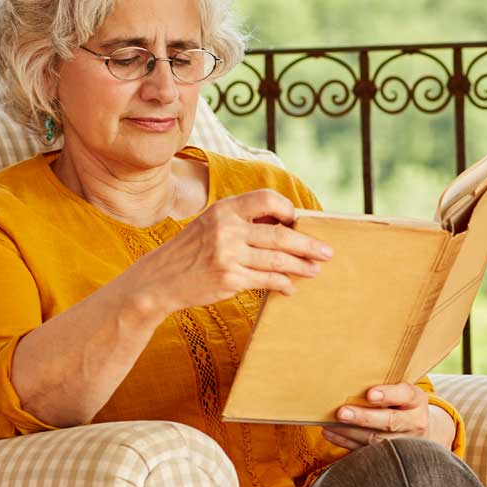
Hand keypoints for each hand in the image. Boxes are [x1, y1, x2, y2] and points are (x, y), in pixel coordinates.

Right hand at [126, 188, 332, 315]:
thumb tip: (288, 224)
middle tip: (327, 252)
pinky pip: (267, 281)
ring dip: (302, 266)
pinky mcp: (229, 279)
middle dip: (309, 244)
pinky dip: (283, 284)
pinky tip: (290, 287)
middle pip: (281, 234)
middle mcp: (226, 229)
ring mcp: (228, 255)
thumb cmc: (191, 250)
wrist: (159, 280)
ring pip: (278, 260)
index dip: (289, 210)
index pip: (267, 199)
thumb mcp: (211, 224)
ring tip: (315, 270)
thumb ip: (243, 221)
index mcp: (224, 209)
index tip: (301, 221)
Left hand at [323, 383, 430, 449]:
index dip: (388, 395)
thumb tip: (351, 376)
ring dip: (350, 432)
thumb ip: (385, 385)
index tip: (370, 394)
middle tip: (342, 412)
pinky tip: (331, 433)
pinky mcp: (390, 456)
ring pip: (376, 440)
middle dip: (364, 418)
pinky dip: (346, 442)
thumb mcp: (401, 390)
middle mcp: (414, 423)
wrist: (416, 427)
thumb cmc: (401, 402)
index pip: (405, 395)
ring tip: (330, 424)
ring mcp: (403, 442)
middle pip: (390, 421)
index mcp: (416, 401)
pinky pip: (366, 450)